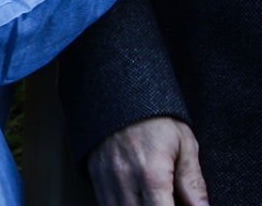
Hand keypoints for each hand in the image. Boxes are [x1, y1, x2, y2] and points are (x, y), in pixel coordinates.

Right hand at [87, 117, 209, 205]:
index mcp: (151, 172)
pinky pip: (104, 203)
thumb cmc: (156, 119)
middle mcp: (125, 178)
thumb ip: (192, 181)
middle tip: (163, 199)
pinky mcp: (94, 174)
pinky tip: (133, 200)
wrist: (120, 92)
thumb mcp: (184, 144)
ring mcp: (106, 177)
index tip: (176, 205)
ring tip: (149, 198)